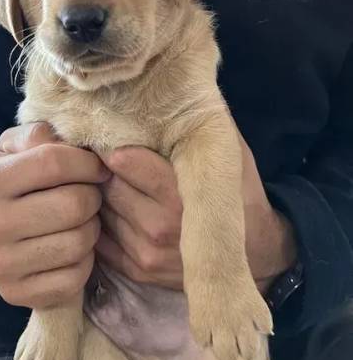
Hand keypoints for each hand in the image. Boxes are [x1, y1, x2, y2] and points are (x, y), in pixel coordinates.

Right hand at [0, 123, 109, 307]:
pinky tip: (72, 248)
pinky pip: (75, 277)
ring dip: (91, 229)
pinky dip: (84, 261)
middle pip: (73, 205)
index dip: (87, 162)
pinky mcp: (17, 294)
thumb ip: (40, 134)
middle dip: (92, 196)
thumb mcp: (15, 147)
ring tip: (81, 220)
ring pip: (78, 242)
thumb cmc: (12, 179)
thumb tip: (71, 144)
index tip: (98, 167)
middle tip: (89, 195)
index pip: (54, 162)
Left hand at [96, 139, 297, 293]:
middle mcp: (161, 228)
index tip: (115, 138)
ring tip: (114, 182)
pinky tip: (118, 208)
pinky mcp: (138, 272)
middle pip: (108, 185)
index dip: (116, 145)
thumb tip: (174, 88)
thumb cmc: (240, 192)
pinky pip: (101, 240)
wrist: (258, 253)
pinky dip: (104, 221)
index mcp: (181, 195)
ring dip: (103, 196)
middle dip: (107, 170)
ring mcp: (147, 254)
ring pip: (101, 211)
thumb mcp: (229, 151)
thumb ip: (201, 124)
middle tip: (108, 157)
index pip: (125, 161)